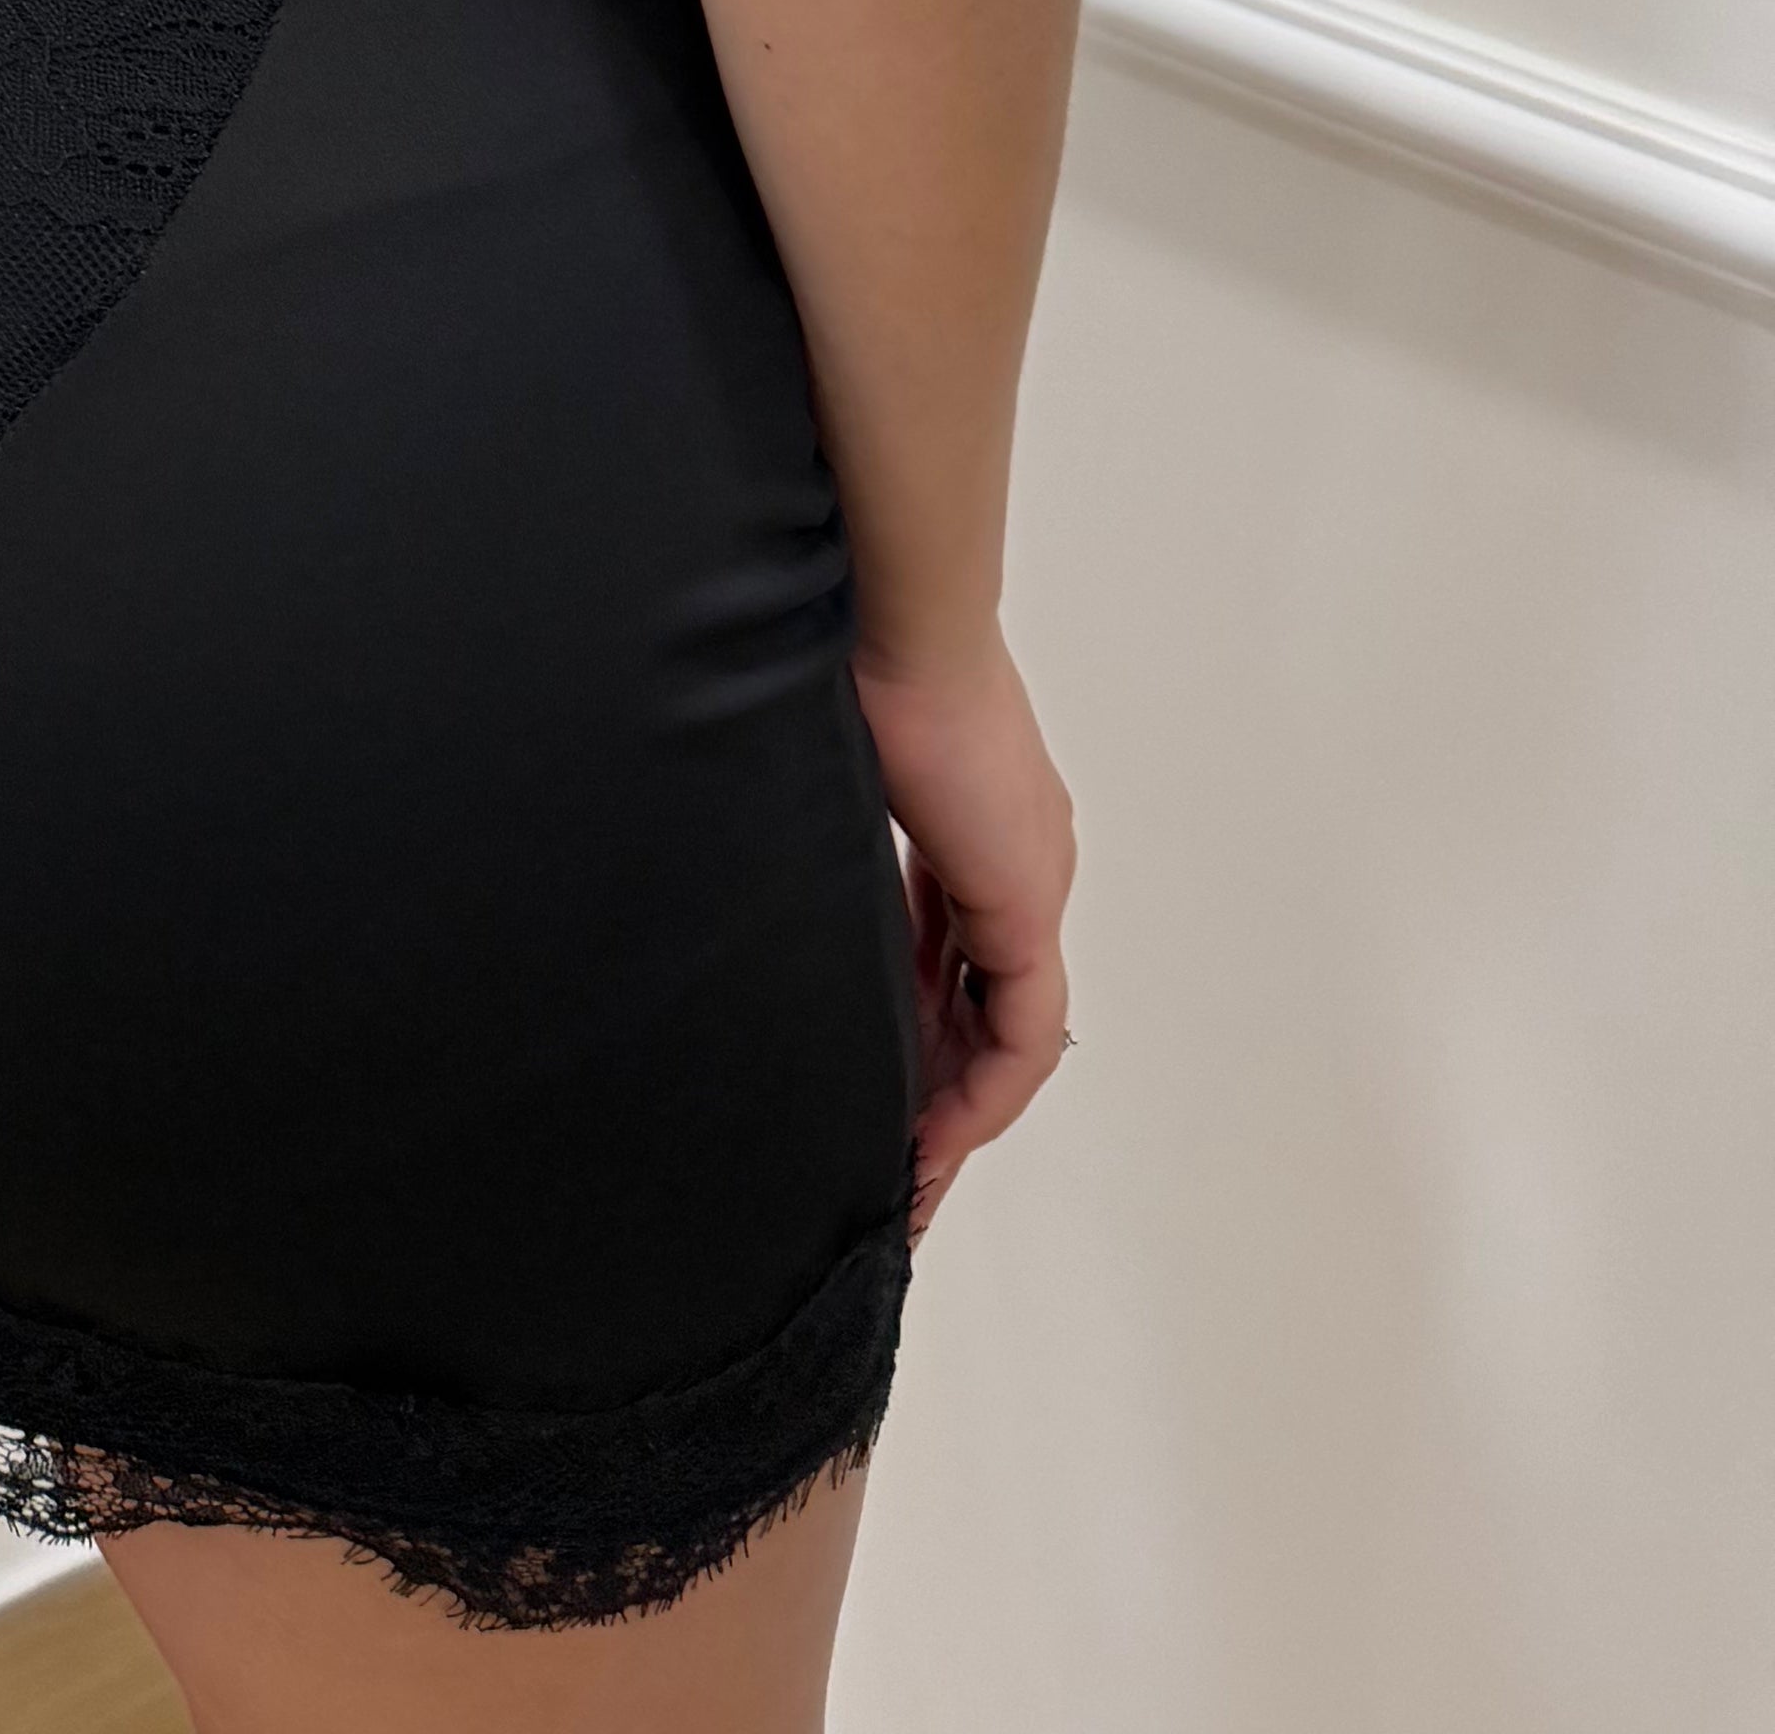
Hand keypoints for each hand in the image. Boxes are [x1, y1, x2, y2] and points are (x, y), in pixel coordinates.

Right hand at [853, 628, 1076, 1236]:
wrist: (892, 607)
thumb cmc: (843, 650)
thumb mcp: (829, 765)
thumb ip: (821, 822)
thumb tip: (749, 839)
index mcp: (972, 816)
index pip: (954, 944)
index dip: (918, 1021)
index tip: (876, 1079)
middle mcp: (1018, 852)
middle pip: (983, 999)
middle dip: (935, 1083)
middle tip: (888, 1157)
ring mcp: (1029, 876)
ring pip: (1005, 1024)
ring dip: (957, 1102)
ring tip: (905, 1171)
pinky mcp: (1023, 899)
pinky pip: (1019, 1033)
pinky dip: (980, 1092)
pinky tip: (932, 1140)